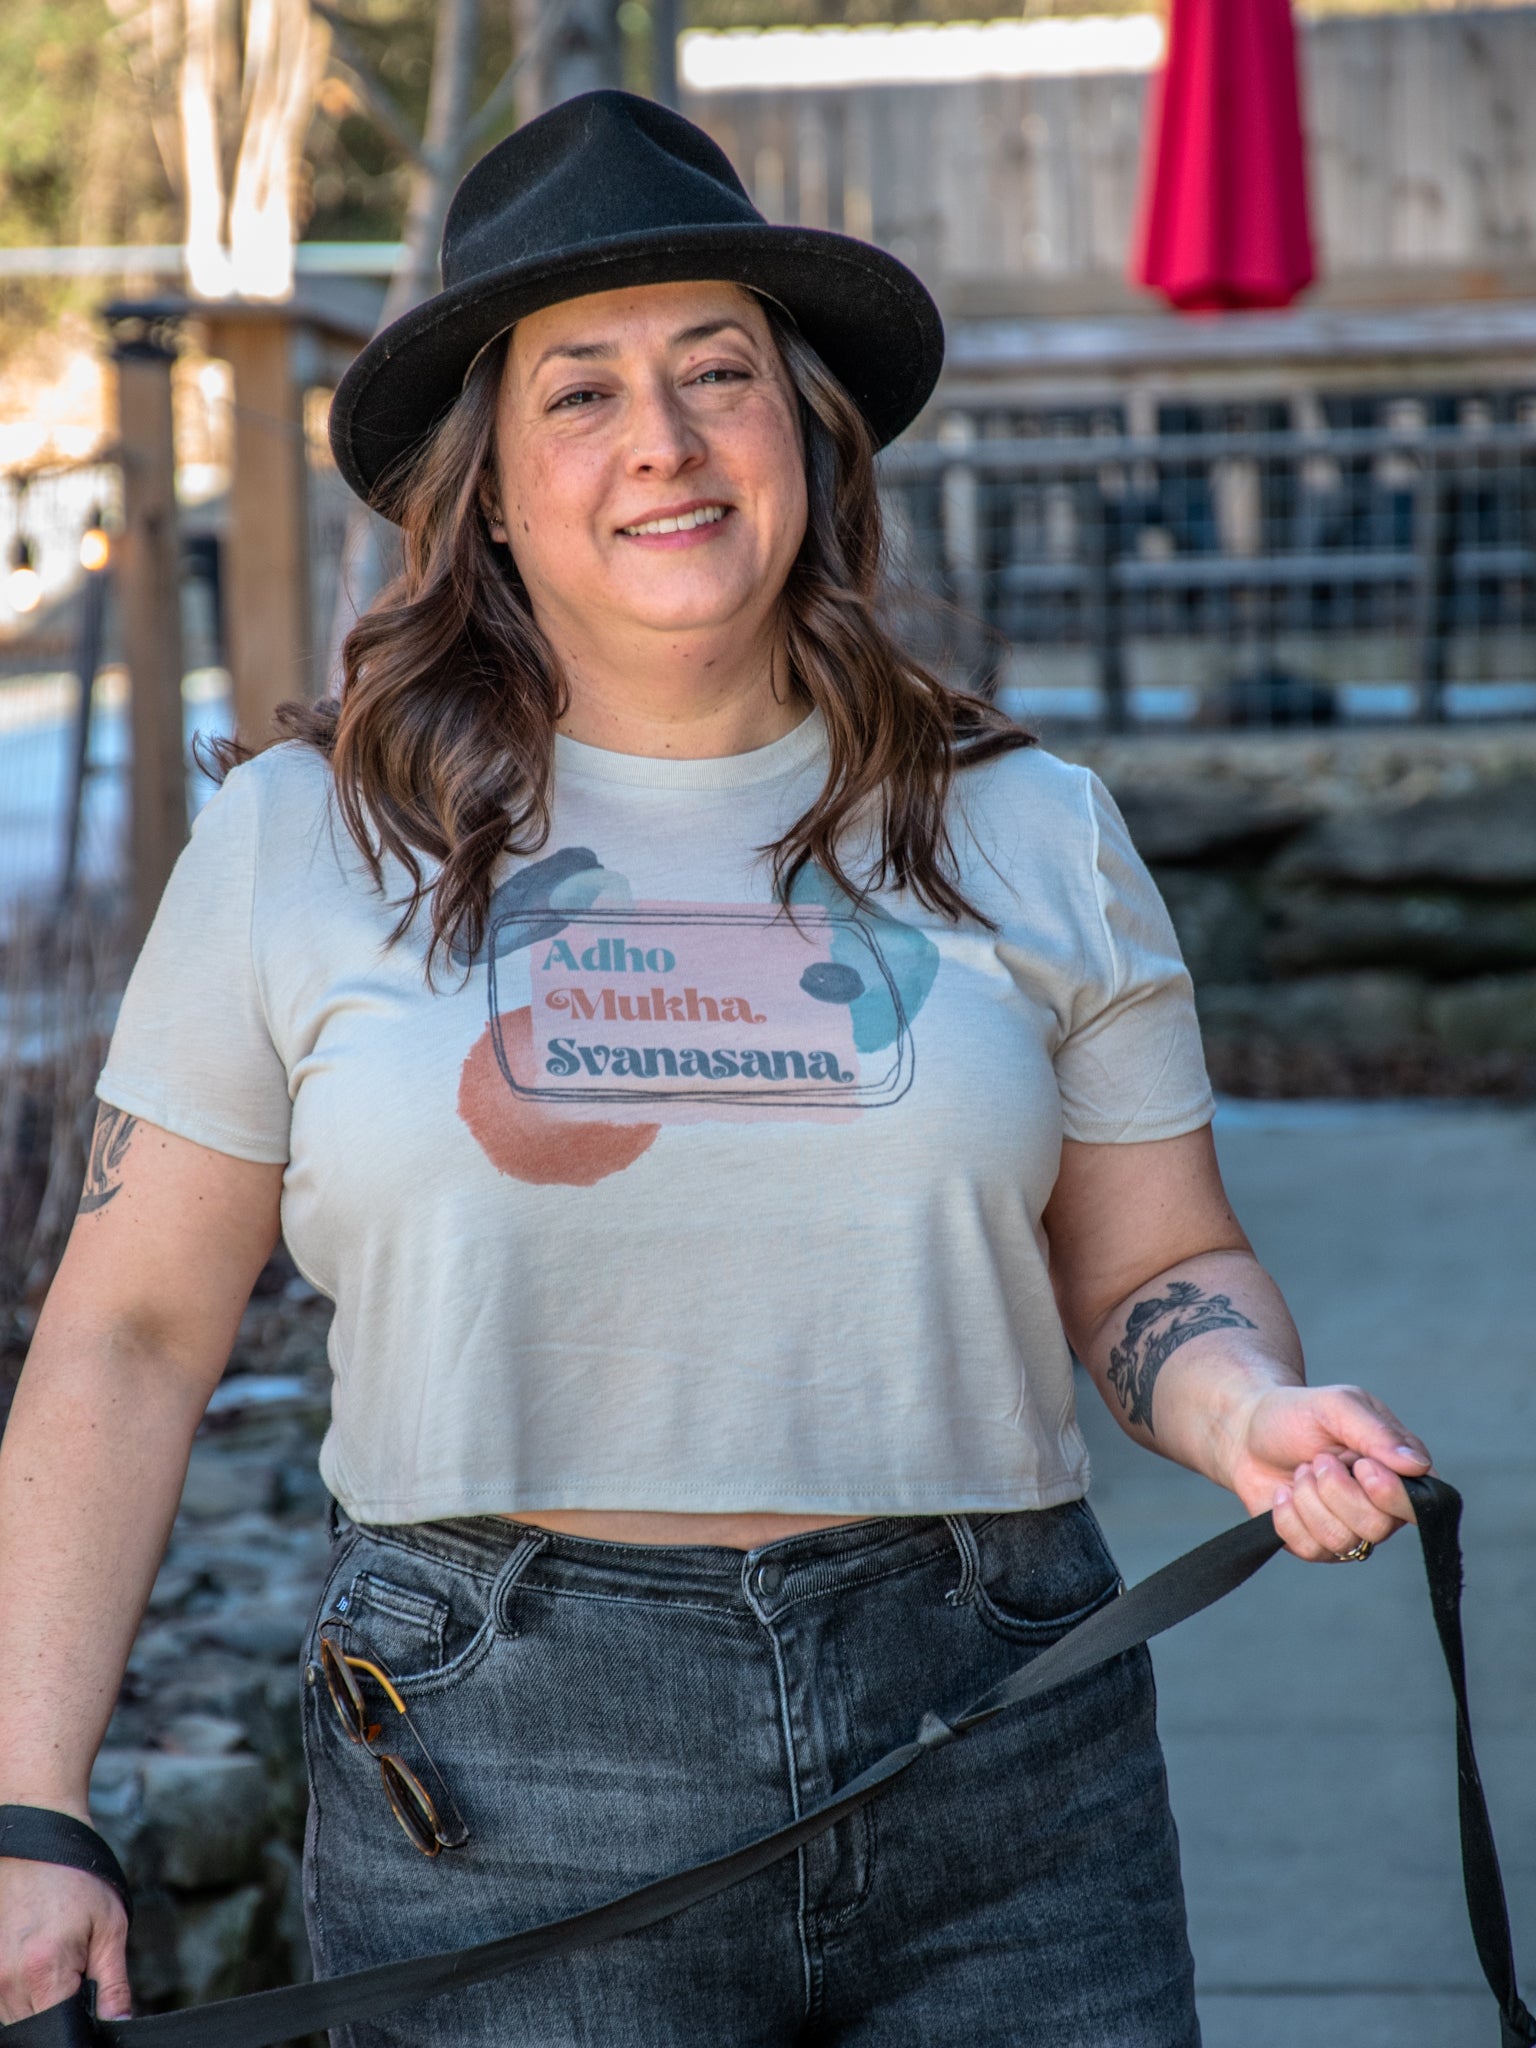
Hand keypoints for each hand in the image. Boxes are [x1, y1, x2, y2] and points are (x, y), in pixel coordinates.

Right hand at [0, 1855, 131, 2024]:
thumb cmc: (79, 1879)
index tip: (90, 1998)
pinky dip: (21, 1988)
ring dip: (39, 2000)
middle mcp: (7, 1981)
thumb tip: (119, 2024)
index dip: (80, 2024)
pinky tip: (36, 1956)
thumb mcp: (110, 1927)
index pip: (60, 2032)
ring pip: (16, 2016)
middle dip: (60, 2009)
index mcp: (44, 1971)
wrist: (38, 1841)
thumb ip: (113, 1983)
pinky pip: (2, 1997)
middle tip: (75, 1966)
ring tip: (55, 1956)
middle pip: (36, 2028)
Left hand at [1224, 1382, 1430, 1562]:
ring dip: (1308, 1499)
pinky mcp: (1318, 1546)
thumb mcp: (1336, 1406)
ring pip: (1341, 1540)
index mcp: (1399, 1471)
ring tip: (1302, 1471)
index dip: (1387, 1492)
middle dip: (1335, 1489)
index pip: (1418, 1505)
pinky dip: (1287, 1516)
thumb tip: (1417, 1465)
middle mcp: (1381, 1507)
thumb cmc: (1296, 1414)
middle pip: (1377, 1527)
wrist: (1247, 1432)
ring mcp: (1349, 1529)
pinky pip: (1310, 1549)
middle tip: (1318, 1459)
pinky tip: (1283, 1494)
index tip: (1359, 1464)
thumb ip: (1377, 1432)